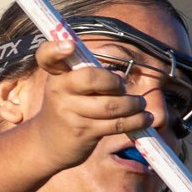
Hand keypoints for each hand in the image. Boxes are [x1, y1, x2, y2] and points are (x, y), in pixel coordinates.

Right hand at [23, 38, 151, 170]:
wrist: (49, 145)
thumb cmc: (66, 109)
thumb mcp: (69, 89)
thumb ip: (92, 78)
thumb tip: (121, 76)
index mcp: (56, 76)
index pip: (47, 56)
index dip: (56, 49)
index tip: (71, 45)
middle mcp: (59, 92)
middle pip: (90, 78)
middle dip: (113, 82)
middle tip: (123, 87)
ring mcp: (70, 113)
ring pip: (110, 105)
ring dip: (132, 103)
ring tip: (140, 104)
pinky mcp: (84, 132)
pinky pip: (116, 124)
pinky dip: (136, 121)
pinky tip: (145, 118)